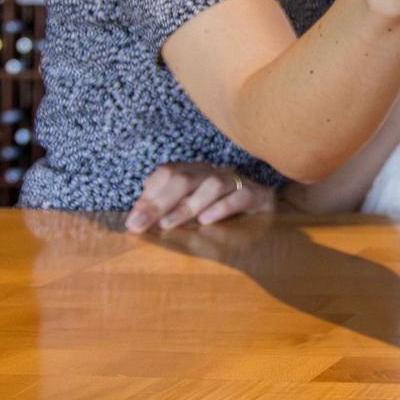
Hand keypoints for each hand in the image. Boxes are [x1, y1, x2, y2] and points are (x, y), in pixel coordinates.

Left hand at [125, 161, 274, 231]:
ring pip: (212, 184)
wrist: (266, 221)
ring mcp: (236, 182)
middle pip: (184, 178)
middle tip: (143, 226)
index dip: (149, 196)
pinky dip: (222, 207)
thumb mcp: (187, 216)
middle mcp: (213, 173)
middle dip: (160, 202)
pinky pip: (241, 195)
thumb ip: (164, 214)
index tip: (134, 222)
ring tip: (170, 224)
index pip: (167, 173)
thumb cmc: (219, 220)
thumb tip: (134, 222)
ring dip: (188, 205)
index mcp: (193, 173)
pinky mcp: (259, 195)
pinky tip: (207, 221)